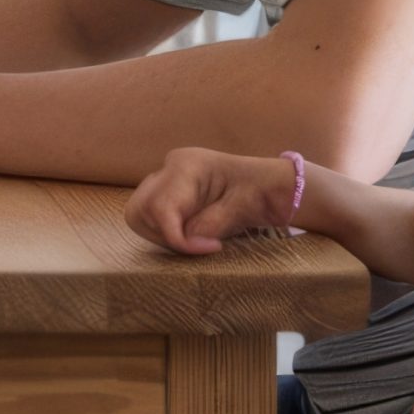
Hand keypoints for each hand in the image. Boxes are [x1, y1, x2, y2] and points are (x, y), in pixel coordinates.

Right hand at [125, 147, 299, 254]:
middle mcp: (168, 168)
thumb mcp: (243, 208)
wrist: (274, 187)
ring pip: (139, 215)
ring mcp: (165, 179)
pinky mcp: (168, 193)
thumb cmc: (264, 191)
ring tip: (196, 240)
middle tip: (198, 245)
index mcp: (186, 165)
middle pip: (140, 210)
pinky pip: (150, 218)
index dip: (178, 238)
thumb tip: (184, 239)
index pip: (161, 208)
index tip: (211, 248)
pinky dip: (166, 233)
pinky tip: (194, 234)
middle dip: (164, 235)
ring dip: (162, 236)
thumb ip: (211, 223)